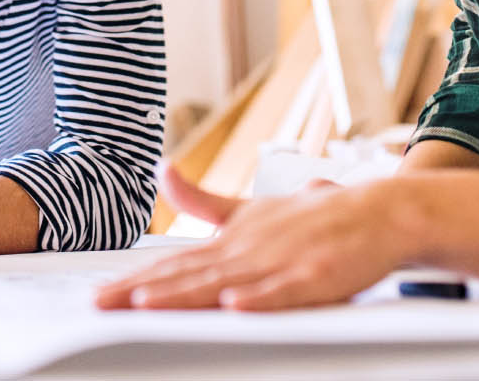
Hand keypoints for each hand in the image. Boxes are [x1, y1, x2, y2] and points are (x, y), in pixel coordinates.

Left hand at [94, 166, 414, 311]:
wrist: (379, 211)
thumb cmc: (314, 217)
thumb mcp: (251, 209)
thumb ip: (204, 201)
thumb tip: (164, 171)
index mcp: (232, 239)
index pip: (175, 263)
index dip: (136, 279)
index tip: (100, 294)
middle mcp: (249, 249)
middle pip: (187, 275)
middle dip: (142, 292)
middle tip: (102, 304)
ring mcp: (281, 262)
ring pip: (225, 283)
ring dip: (186, 295)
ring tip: (147, 304)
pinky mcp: (316, 275)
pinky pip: (284, 292)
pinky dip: (259, 299)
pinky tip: (235, 307)